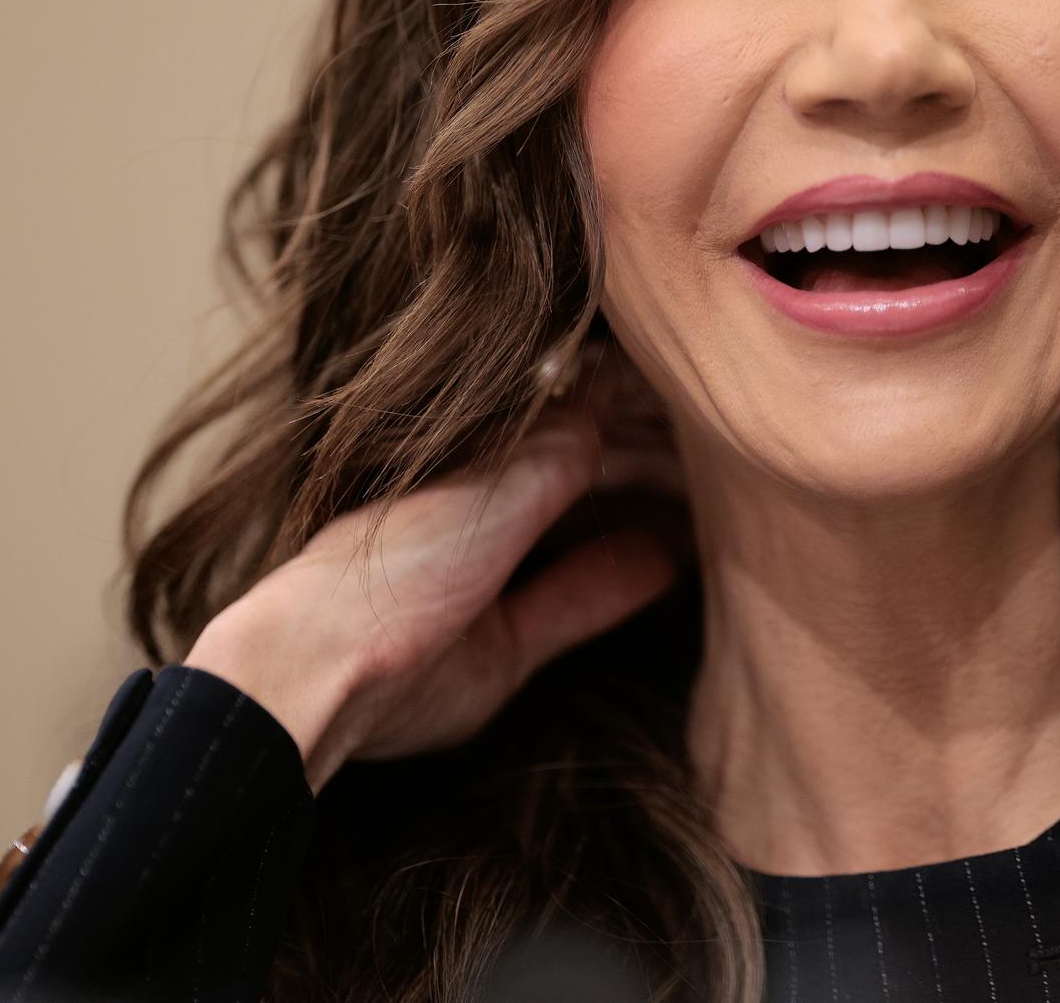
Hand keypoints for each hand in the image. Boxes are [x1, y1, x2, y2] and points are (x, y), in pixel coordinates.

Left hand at [183, 338, 687, 792]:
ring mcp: (494, 573)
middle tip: (727, 445)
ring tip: (719, 500)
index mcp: (471, 452)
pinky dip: (627, 577)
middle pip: (585, 462)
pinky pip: (579, 597)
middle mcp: (484, 505)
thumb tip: (608, 408)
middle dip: (652, 449)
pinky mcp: (504, 641)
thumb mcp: (490, 494)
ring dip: (650, 508)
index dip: (629, 392)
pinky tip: (678, 561)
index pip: (566, 402)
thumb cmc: (393, 565)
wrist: (332, 672)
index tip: (694, 386)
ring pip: (591, 525)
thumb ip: (558, 453)